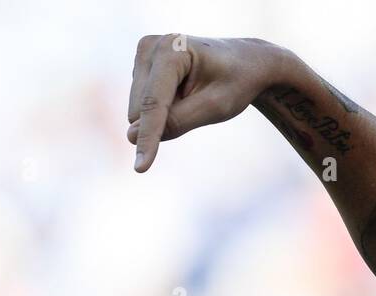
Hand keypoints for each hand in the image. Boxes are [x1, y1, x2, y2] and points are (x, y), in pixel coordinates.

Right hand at [127, 34, 289, 171]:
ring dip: (165, 114)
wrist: (245, 62)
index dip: (148, 137)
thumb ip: (177, 122)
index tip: (141, 169)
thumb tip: (131, 136)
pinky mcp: (141, 66)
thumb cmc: (235, 82)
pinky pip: (142, 106)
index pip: (153, 103)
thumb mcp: (215, 107)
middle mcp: (151, 46)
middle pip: (141, 109)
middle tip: (200, 102)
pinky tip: (184, 93)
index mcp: (171, 49)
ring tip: (193, 95)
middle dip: (165, 120)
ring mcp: (143, 55)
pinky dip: (162, 110)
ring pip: (138, 110)